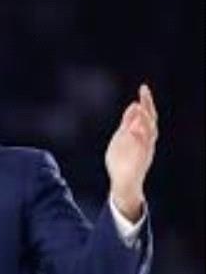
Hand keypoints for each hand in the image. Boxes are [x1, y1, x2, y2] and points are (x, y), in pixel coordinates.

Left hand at [105, 83, 158, 219]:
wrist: (124, 182)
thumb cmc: (122, 160)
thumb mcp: (122, 138)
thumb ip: (127, 123)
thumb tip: (133, 106)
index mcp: (141, 134)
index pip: (145, 115)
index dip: (145, 103)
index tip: (142, 90)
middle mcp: (146, 140)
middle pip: (150, 119)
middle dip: (148, 105)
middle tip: (144, 90)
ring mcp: (144, 149)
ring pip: (149, 131)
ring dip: (144, 118)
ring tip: (140, 105)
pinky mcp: (140, 159)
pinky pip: (142, 146)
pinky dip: (140, 136)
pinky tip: (135, 126)